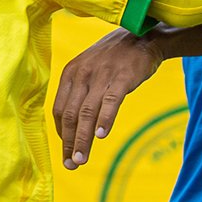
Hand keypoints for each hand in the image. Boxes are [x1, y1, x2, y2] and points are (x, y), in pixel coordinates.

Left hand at [53, 28, 161, 168]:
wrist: (142, 37)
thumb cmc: (114, 59)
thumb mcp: (89, 71)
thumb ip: (79, 94)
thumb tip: (71, 126)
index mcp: (69, 74)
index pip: (59, 110)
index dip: (61, 134)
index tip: (66, 153)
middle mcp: (81, 74)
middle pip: (70, 115)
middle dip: (69, 142)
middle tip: (71, 164)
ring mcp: (101, 76)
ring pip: (86, 113)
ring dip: (82, 139)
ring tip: (81, 159)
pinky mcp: (121, 77)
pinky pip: (110, 101)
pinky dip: (104, 119)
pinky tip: (101, 135)